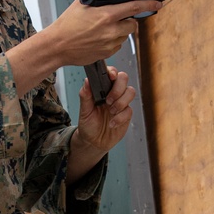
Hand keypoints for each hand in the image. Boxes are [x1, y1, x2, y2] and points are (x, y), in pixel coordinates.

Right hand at [6, 0, 160, 98]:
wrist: (57, 46)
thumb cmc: (67, 25)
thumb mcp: (82, 4)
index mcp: (106, 15)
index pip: (134, 8)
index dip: (148, 5)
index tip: (156, 3)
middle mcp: (110, 30)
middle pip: (133, 25)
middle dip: (130, 20)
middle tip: (119, 18)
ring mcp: (109, 43)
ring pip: (124, 36)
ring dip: (120, 31)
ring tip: (103, 29)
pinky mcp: (106, 54)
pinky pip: (116, 46)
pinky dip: (112, 41)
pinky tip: (99, 38)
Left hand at [66, 68, 135, 183]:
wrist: (93, 141)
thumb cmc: (88, 123)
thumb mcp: (84, 110)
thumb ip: (85, 95)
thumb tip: (87, 81)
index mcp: (102, 88)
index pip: (111, 73)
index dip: (113, 72)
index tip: (110, 77)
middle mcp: (113, 92)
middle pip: (124, 78)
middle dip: (118, 88)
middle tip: (108, 100)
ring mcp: (121, 103)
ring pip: (130, 92)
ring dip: (121, 102)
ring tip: (111, 112)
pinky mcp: (126, 114)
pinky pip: (129, 111)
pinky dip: (120, 118)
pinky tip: (111, 124)